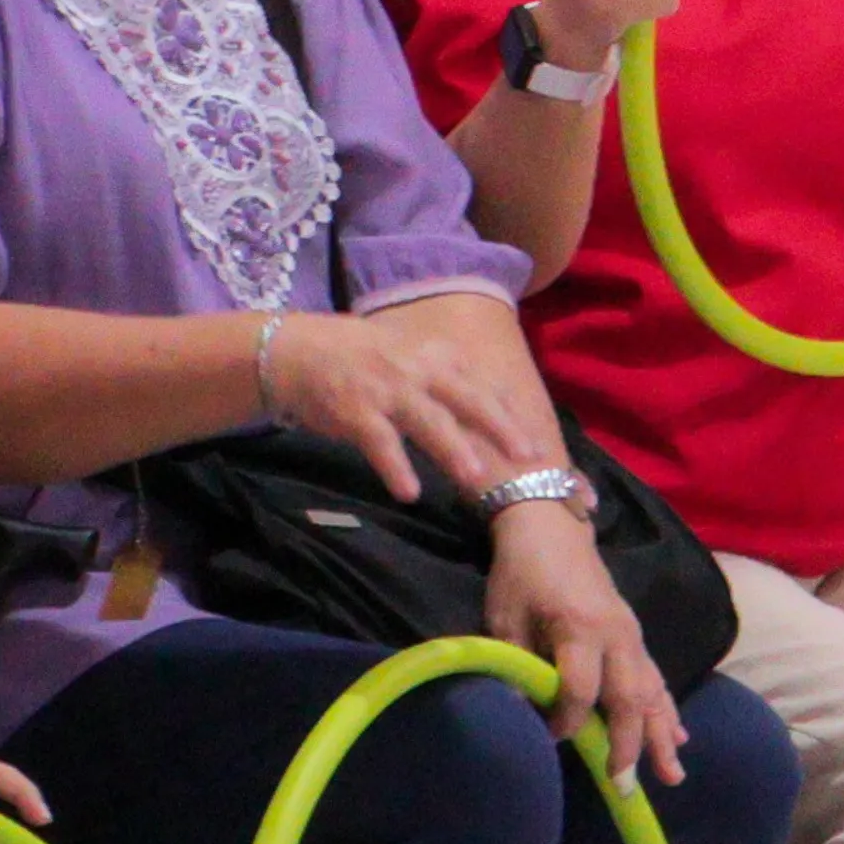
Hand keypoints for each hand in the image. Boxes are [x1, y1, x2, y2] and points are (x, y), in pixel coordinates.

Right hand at [256, 312, 557, 504]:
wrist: (300, 351)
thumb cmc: (365, 359)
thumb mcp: (415, 356)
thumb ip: (451, 380)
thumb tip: (497, 407)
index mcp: (439, 357)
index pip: (485, 387)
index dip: (515, 414)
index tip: (542, 442)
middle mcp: (419, 370)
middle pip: (469, 401)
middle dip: (501, 429)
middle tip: (529, 458)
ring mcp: (388, 391)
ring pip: (429, 423)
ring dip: (454, 451)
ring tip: (477, 479)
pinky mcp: (356, 412)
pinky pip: (380, 443)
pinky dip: (395, 468)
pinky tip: (409, 492)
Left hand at [488, 505, 690, 785]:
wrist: (551, 528)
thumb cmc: (521, 574)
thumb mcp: (504, 617)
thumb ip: (516, 663)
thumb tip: (518, 712)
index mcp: (579, 628)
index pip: (581, 688)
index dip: (567, 720)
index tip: (551, 739)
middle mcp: (615, 635)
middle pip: (629, 698)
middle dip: (630, 746)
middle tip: (627, 788)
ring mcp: (631, 636)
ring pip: (653, 692)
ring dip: (662, 736)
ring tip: (673, 776)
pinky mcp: (635, 636)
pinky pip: (657, 679)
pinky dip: (668, 711)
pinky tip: (679, 738)